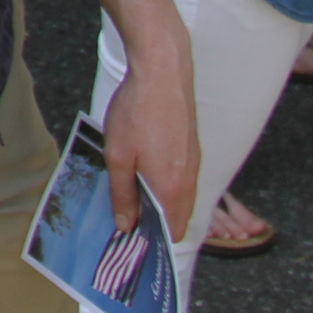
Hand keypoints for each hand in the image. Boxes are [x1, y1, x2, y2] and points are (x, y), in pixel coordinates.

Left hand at [99, 42, 200, 236]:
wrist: (162, 70)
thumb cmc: (137, 112)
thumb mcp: (118, 156)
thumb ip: (123, 194)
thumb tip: (127, 225)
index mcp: (172, 188)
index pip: (172, 233)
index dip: (152, 242)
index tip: (129, 242)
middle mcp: (190, 180)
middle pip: (176, 216)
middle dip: (153, 224)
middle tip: (123, 219)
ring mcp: (193, 162)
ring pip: (178, 196)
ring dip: (157, 201)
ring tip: (128, 195)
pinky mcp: (191, 146)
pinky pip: (180, 177)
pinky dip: (163, 183)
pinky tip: (141, 171)